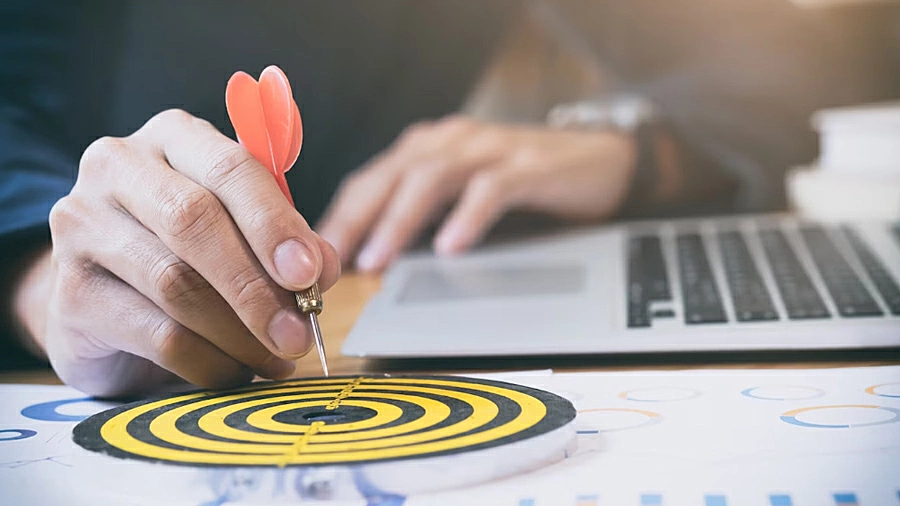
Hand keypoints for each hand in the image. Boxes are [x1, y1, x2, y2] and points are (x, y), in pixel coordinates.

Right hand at [15, 109, 339, 396]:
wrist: (103, 297)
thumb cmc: (187, 251)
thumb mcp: (242, 231)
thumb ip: (285, 241)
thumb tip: (322, 269)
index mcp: (172, 137)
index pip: (229, 167)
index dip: (273, 223)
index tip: (309, 273)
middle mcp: (118, 168)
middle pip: (194, 222)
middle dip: (256, 285)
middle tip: (298, 332)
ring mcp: (82, 227)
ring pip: (176, 284)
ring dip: (240, 332)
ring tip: (277, 357)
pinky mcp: (70, 294)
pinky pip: (156, 335)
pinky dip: (209, 361)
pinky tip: (236, 371)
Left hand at [318, 116, 636, 271]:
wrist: (599, 160)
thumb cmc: (522, 182)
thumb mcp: (461, 195)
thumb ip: (421, 214)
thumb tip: (369, 257)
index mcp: (429, 149)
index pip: (371, 180)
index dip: (340, 217)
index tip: (313, 257)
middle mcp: (452, 141)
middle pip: (391, 174)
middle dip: (356, 218)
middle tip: (330, 260)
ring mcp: (491, 150)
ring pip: (432, 177)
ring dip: (399, 220)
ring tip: (377, 259)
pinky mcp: (529, 165)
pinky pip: (491, 188)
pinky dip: (467, 217)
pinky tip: (450, 247)